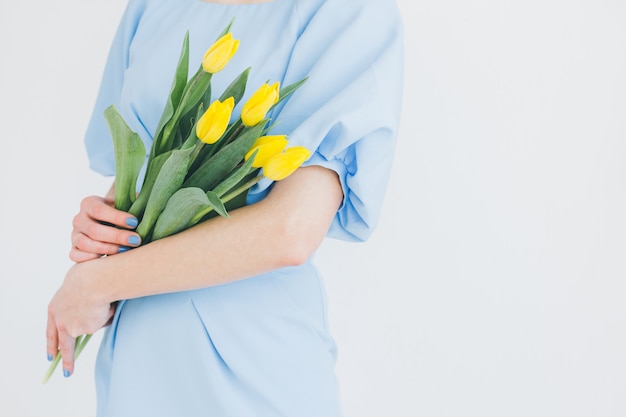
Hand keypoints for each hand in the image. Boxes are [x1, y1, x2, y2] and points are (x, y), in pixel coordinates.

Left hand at [46, 261, 114, 376]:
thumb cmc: (86, 276)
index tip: (51, 356)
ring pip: (90, 327)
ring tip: (103, 302)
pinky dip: (107, 314)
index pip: (51, 331)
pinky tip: (107, 303)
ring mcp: (74, 327)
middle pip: (64, 344)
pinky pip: (103, 321)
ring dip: (98, 318)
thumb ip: (78, 303)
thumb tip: (91, 316)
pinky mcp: (89, 329)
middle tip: (66, 371)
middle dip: (66, 359)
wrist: (94, 281)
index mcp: (54, 308)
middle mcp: (61, 321)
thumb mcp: (76, 288)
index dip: (52, 344)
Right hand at [71, 195, 140, 261]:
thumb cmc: (119, 211)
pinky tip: (107, 258)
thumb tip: (140, 196)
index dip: (117, 217)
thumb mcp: (122, 201)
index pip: (99, 210)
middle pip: (94, 230)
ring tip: (125, 250)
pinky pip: (75, 256)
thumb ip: (130, 198)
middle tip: (136, 240)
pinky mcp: (74, 249)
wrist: (106, 221)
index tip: (135, 222)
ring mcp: (74, 234)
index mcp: (89, 203)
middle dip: (117, 236)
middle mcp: (79, 219)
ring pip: (85, 244)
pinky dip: (89, 258)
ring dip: (107, 249)